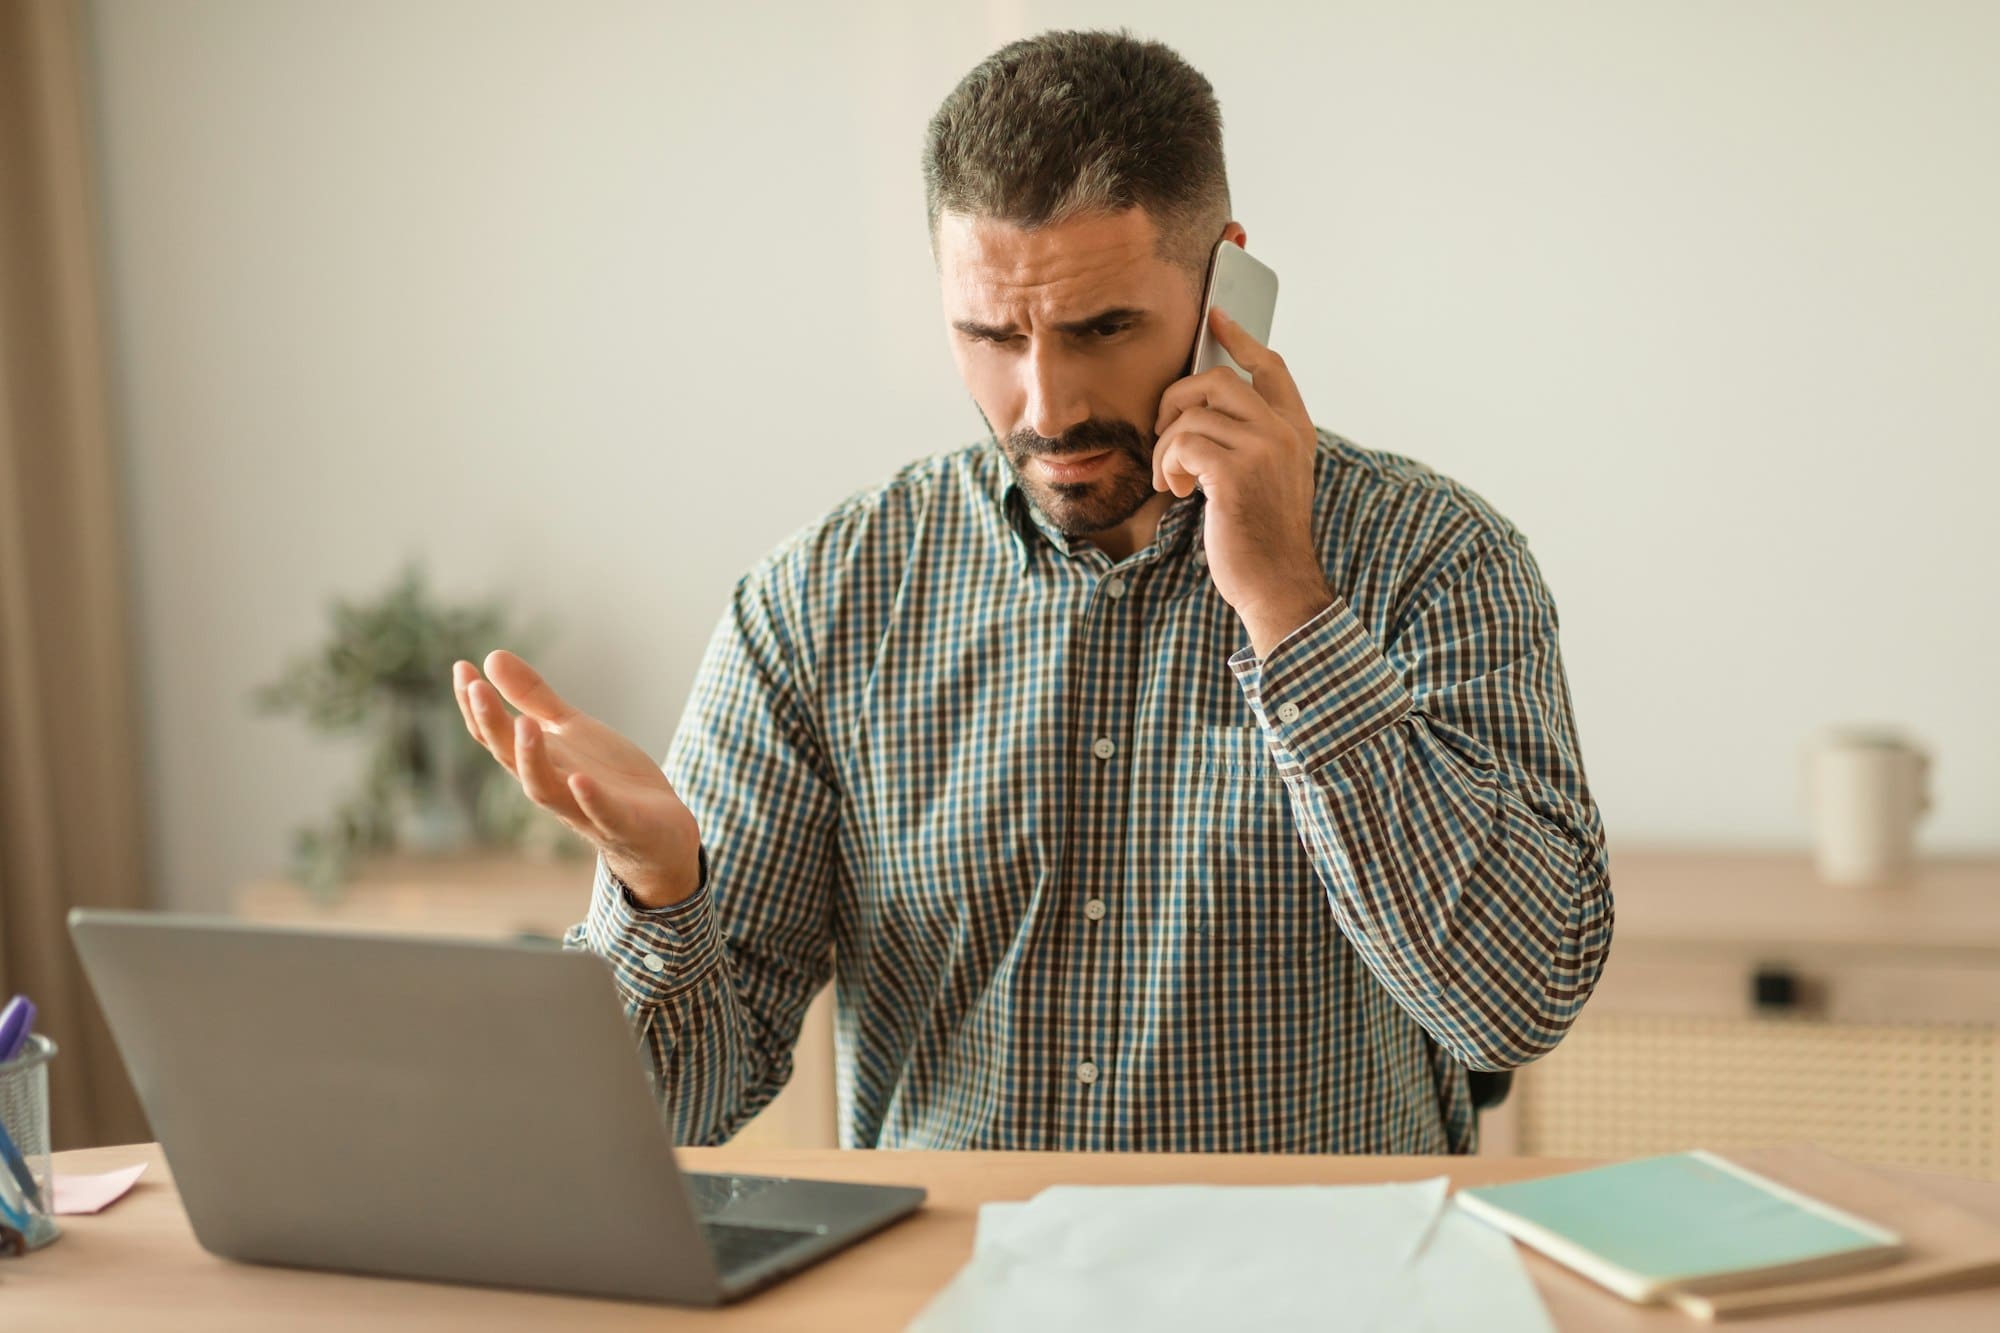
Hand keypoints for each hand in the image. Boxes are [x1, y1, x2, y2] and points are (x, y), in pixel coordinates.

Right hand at [453, 651, 702, 907]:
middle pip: (511, 759)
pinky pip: (603, 815)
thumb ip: (533, 699)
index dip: (476, 705)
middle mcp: (554, 785)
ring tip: (524, 725)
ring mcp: (585, 809)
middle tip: (477, 689)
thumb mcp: (570, 730)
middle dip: (492, 726)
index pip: (496, 736)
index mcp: (540, 761)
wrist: (660, 831)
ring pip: (546, 790)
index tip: (462, 668)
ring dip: (532, 759)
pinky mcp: (623, 825)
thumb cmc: (607, 779)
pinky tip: (580, 778)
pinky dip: (590, 798)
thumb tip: (491, 657)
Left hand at [1153, 308, 1333, 657]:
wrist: (1277, 584)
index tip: (1216, 317)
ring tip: (1176, 479)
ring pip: (1192, 415)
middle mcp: (1284, 431)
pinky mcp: (1236, 473)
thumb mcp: (1267, 477)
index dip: (1241, 338)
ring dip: (1168, 447)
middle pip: (1217, 379)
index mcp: (1296, 429)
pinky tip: (1180, 491)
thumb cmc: (1262, 536)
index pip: (1271, 365)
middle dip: (1177, 399)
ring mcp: (1263, 450)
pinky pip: (1182, 444)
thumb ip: (1250, 439)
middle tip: (1165, 432)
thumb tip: (1203, 407)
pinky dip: (1170, 467)